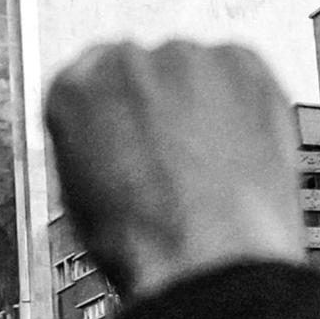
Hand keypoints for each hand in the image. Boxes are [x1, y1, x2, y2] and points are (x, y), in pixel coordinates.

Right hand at [43, 41, 303, 298]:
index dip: (119, 108)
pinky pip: (243, 74)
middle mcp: (125, 62)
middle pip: (147, 70)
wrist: (206, 259)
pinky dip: (246, 103)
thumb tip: (107, 142)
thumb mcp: (81, 197)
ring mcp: (186, 58)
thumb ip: (91, 146)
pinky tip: (241, 148)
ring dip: (205, 104)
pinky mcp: (242, 64)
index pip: (93, 76)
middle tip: (178, 152)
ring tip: (213, 161)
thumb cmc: (146, 244)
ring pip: (196, 72)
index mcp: (73, 90)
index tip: (134, 124)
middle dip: (162, 104)